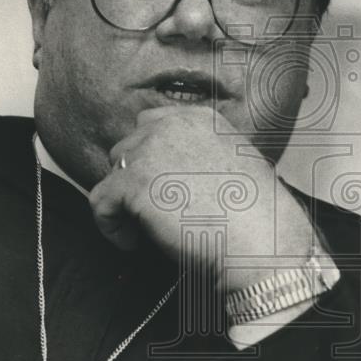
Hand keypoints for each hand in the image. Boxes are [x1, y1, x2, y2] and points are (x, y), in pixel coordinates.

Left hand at [88, 106, 321, 294]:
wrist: (260, 239)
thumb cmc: (258, 216)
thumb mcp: (238, 165)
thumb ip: (203, 156)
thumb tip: (177, 176)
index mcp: (200, 118)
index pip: (152, 125)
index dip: (149, 160)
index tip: (161, 191)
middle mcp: (171, 124)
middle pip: (128, 147)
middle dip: (134, 180)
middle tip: (152, 213)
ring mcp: (149, 150)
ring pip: (113, 173)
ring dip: (123, 203)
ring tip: (145, 231)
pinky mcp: (133, 183)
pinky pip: (100, 202)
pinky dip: (110, 226)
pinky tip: (132, 243)